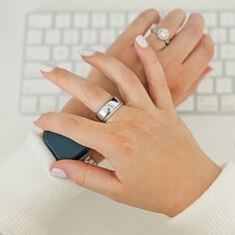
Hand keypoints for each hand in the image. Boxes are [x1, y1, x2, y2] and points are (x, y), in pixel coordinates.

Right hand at [37, 36, 221, 216]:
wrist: (195, 189)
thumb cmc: (158, 192)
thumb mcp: (116, 190)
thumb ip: (84, 176)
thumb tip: (57, 166)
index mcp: (116, 144)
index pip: (73, 127)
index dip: (52, 122)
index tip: (40, 120)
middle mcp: (131, 122)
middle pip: (92, 95)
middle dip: (65, 80)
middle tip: (47, 71)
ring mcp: (150, 112)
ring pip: (123, 78)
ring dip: (103, 62)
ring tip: (86, 53)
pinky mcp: (167, 108)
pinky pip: (158, 79)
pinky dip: (150, 58)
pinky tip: (140, 42)